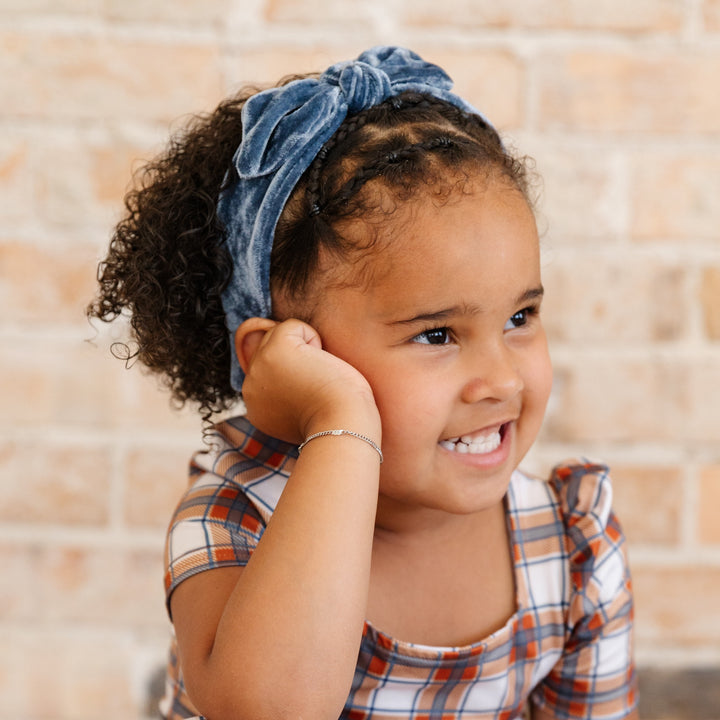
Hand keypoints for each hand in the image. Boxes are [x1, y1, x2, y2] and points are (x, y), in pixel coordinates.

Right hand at [236, 318, 380, 444]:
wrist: (343, 429)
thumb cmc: (340, 421)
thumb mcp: (305, 410)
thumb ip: (288, 389)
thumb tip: (288, 353)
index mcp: (257, 408)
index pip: (270, 371)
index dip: (296, 375)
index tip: (312, 400)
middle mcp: (250, 389)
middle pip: (271, 350)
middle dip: (299, 360)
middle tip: (317, 390)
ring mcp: (259, 369)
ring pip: (279, 335)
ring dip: (306, 350)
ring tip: (318, 378)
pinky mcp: (275, 351)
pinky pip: (293, 326)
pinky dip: (314, 339)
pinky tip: (320, 365)